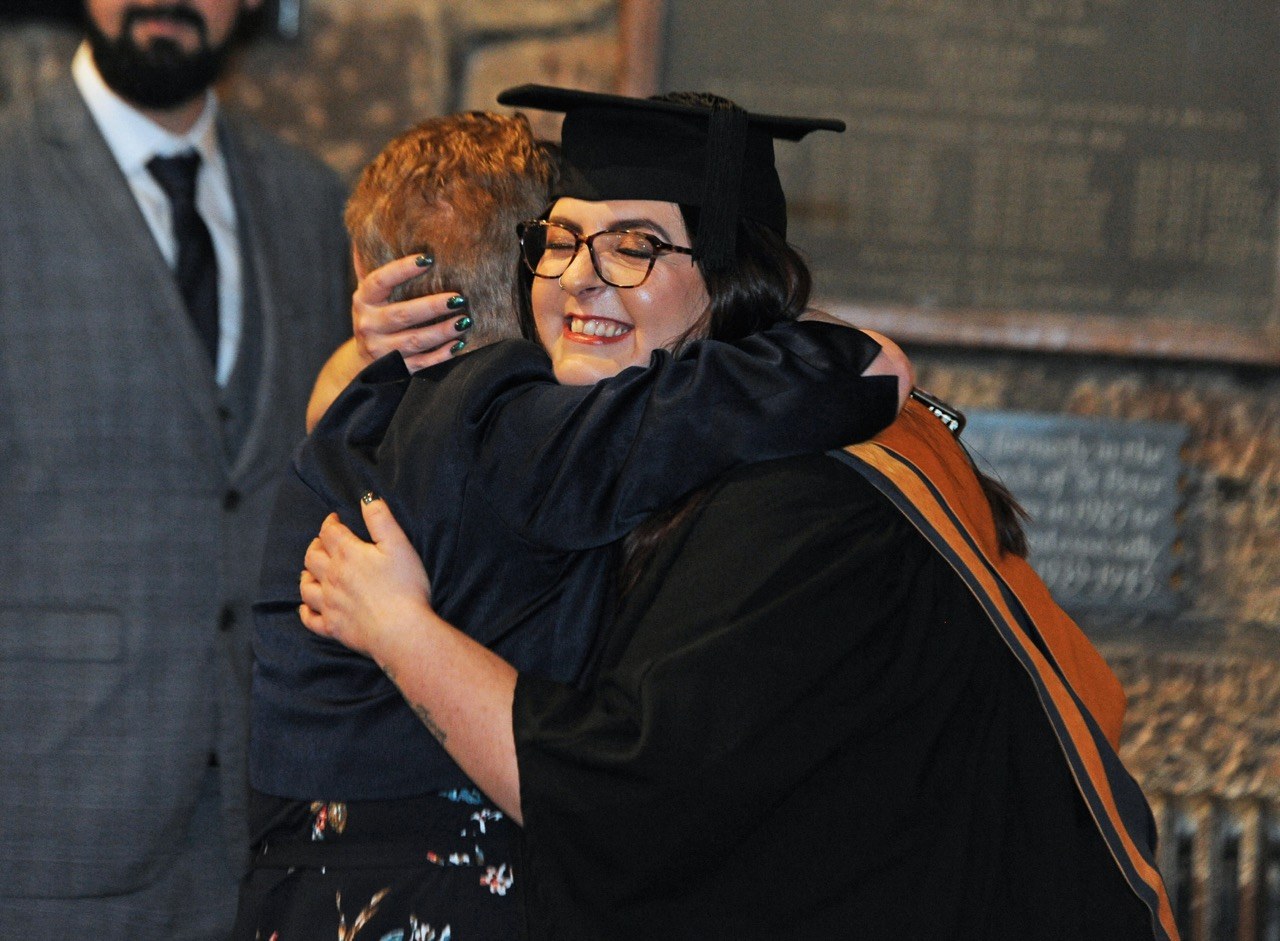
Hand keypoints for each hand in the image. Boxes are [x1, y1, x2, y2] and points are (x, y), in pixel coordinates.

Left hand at [299, 496, 432, 661]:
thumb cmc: (405, 586)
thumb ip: (381, 519)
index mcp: (348, 555)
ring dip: (306, 575)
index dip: (330, 522)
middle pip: (313, 557)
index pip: (329, 532)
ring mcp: (329, 604)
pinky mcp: (332, 628)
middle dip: (316, 546)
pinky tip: (307, 608)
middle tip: (323, 543)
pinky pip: (310, 619)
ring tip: (311, 571)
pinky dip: (305, 611)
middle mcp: (332, 577)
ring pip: (306, 586)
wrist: (401, 630)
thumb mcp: (399, 545)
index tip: (335, 519)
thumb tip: (366, 497)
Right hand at [354, 254, 472, 372]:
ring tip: (465, 321)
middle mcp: (369, 325)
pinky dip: (441, 355)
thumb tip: (371, 224)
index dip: (402, 270)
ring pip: (414, 341)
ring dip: (442, 331)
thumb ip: (372, 264)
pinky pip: (422, 363)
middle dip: (431, 306)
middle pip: (402, 315)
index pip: (380, 281)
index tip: (428, 259)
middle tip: (459, 298)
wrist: (363, 363)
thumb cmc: (376, 316)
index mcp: (364, 300)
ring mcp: (381, 350)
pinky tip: (459, 344)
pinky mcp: (396, 370)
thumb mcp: (370, 293)